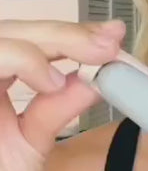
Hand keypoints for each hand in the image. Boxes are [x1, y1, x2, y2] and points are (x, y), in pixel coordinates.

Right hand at [0, 19, 124, 170]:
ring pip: (3, 35)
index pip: (37, 43)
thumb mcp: (33, 140)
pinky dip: (21, 60)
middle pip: (20, 30)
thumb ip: (59, 107)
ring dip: (50, 43)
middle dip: (69, 34)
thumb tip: (98, 79)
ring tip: (88, 61)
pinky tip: (50, 81)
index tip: (113, 35)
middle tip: (109, 44)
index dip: (75, 34)